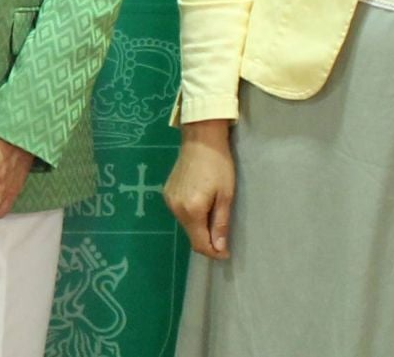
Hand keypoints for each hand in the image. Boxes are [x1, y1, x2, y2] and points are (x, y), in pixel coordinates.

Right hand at [164, 120, 234, 259]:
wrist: (201, 140)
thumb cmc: (219, 165)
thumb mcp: (225, 195)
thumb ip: (220, 224)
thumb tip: (219, 248)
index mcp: (191, 210)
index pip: (199, 244)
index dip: (213, 252)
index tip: (226, 253)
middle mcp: (176, 208)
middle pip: (191, 235)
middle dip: (207, 240)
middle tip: (223, 234)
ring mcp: (169, 200)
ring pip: (185, 225)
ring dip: (199, 227)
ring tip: (213, 214)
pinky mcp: (167, 193)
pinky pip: (180, 213)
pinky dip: (191, 215)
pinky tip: (201, 203)